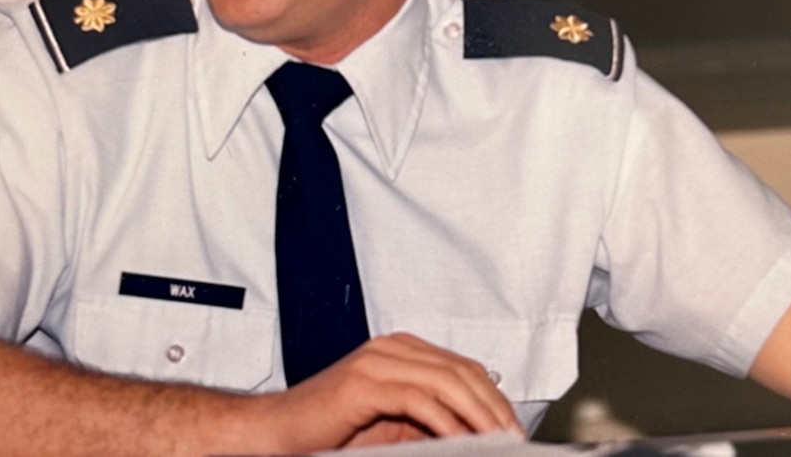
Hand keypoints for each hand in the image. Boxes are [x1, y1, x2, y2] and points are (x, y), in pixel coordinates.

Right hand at [260, 332, 523, 451]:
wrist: (277, 433)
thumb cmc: (332, 432)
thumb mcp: (394, 425)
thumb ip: (432, 419)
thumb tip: (479, 433)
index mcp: (401, 350)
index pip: (464, 367)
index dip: (494, 398)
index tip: (513, 430)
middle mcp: (392, 348)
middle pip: (462, 371)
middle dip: (494, 408)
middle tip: (513, 439)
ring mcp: (377, 361)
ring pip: (447, 381)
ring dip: (478, 416)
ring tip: (496, 442)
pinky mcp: (364, 383)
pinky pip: (419, 399)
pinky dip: (446, 422)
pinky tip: (461, 441)